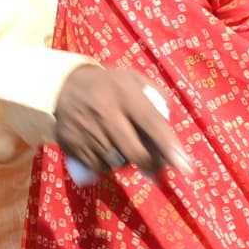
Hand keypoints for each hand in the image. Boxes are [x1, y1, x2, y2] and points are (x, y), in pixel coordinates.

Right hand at [52, 62, 183, 175]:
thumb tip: (171, 134)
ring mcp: (86, 130)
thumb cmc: (110, 86)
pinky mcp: (71, 144)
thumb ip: (157, 100)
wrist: (63, 85)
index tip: (185, 168)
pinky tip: (107, 150)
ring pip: (117, 164)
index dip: (169, 148)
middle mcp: (105, 113)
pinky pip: (98, 167)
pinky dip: (108, 165)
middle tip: (159, 167)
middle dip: (152, 165)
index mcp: (124, 93)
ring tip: (125, 147)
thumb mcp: (134, 80)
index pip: (152, 124)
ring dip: (128, 163)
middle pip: (136, 152)